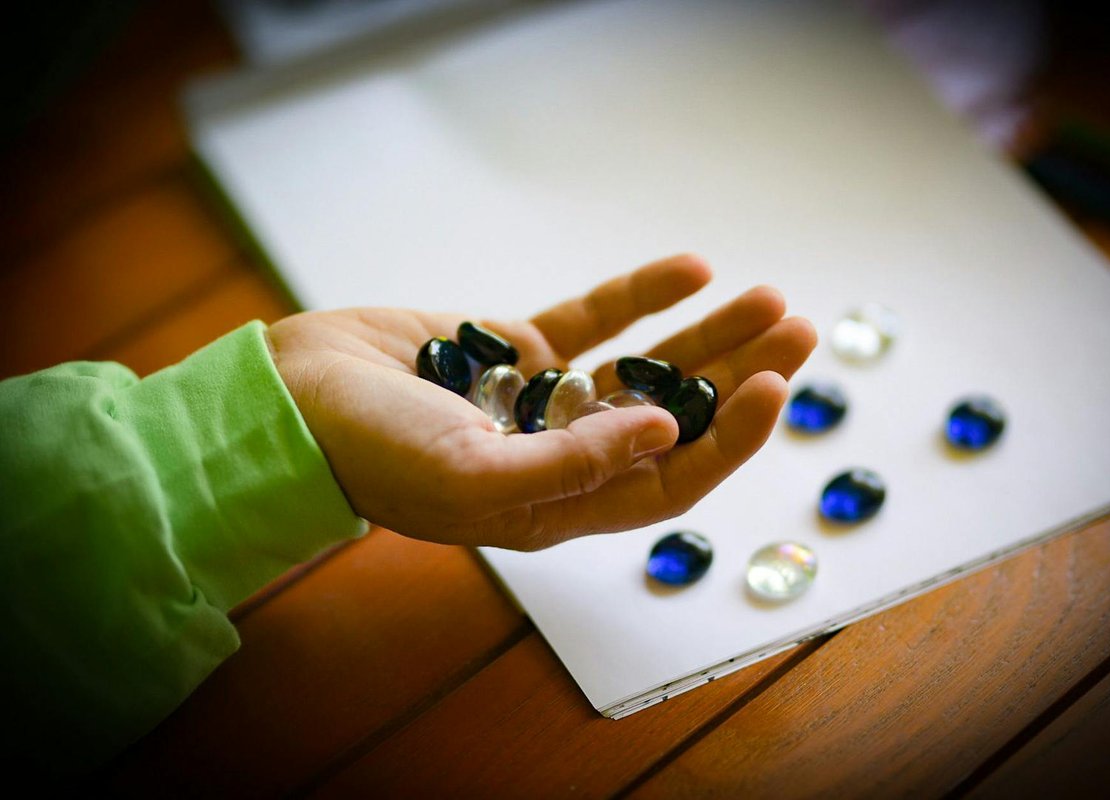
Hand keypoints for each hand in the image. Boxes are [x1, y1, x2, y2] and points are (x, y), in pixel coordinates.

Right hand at [267, 254, 815, 549]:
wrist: (292, 398)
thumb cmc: (371, 454)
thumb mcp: (473, 477)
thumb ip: (573, 464)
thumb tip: (667, 431)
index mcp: (559, 504)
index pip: (669, 478)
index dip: (730, 439)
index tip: (774, 386)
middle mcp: (562, 454)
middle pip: (675, 417)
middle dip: (739, 375)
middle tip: (797, 329)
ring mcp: (543, 398)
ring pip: (646, 365)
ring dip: (706, 333)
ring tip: (768, 297)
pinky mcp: (517, 347)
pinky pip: (593, 320)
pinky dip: (639, 295)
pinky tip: (690, 268)